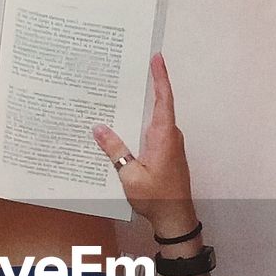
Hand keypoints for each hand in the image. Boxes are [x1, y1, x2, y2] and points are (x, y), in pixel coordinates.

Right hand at [92, 52, 196, 236]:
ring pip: (153, 119)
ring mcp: (169, 145)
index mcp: (164, 136)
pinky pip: (151, 133)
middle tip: (130, 68)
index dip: (160, 77)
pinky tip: (123, 127)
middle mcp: (169, 136)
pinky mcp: (165, 154)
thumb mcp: (130, 175)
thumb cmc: (158, 199)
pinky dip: (139, 125)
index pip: (164, 99)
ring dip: (140, 108)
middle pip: (158, 104)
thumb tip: (99, 129)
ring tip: (121, 93)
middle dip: (146, 85)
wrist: (175, 219)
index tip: (156, 57)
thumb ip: (115, 150)